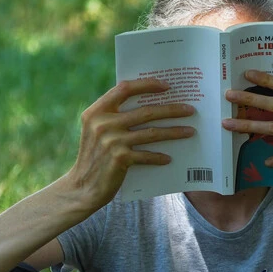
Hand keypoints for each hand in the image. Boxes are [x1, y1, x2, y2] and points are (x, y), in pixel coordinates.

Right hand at [67, 78, 195, 207]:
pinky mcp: (120, 159)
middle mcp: (103, 123)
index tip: (166, 86)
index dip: (146, 84)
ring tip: (190, 131)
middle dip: (171, 110)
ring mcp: (112, 141)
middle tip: (190, 110)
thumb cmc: (94, 156)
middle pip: (146, 111)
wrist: (82, 187)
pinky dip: (159, 157)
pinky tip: (169, 158)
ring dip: (174, 132)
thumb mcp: (95, 130)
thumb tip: (148, 103)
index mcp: (96, 111)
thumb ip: (113, 116)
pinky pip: (147, 155)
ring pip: (152, 133)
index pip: (124, 88)